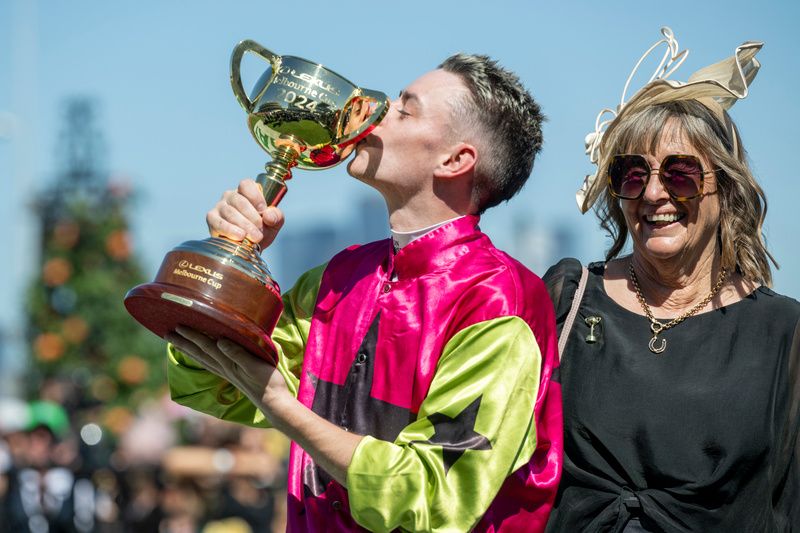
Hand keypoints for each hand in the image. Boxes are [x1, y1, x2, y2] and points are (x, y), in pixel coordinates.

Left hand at [166, 326, 290, 412]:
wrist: (273, 402)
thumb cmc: (267, 383)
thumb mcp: (255, 366)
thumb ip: (237, 354)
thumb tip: (220, 341)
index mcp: (228, 363)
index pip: (206, 346)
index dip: (193, 336)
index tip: (178, 326)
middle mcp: (224, 368)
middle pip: (199, 353)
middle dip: (183, 343)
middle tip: (167, 333)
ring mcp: (227, 372)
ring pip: (203, 359)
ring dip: (188, 350)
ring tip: (176, 343)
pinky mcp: (232, 375)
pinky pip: (211, 364)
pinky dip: (201, 358)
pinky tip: (200, 356)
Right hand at [206, 179, 284, 248]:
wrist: (249, 248)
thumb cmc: (261, 230)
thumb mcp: (274, 223)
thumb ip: (276, 216)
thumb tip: (269, 215)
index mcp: (246, 191)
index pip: (246, 184)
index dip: (255, 196)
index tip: (263, 210)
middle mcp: (231, 195)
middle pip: (239, 201)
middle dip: (252, 217)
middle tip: (260, 232)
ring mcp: (220, 206)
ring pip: (230, 212)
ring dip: (244, 225)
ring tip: (254, 237)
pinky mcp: (212, 219)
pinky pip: (218, 222)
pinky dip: (229, 230)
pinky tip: (239, 236)